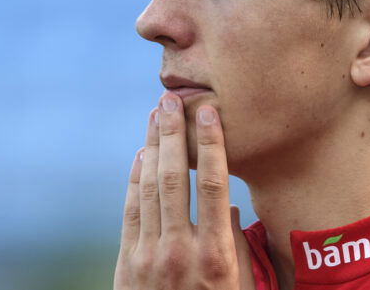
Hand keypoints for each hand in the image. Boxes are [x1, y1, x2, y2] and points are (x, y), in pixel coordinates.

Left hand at [113, 92, 255, 288]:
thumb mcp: (241, 286)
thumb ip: (237, 246)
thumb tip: (232, 210)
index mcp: (218, 255)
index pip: (216, 184)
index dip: (212, 143)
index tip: (208, 111)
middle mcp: (182, 251)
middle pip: (176, 177)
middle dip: (173, 133)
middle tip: (171, 100)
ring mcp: (151, 256)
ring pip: (150, 187)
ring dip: (152, 146)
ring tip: (155, 116)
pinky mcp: (128, 263)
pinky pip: (131, 210)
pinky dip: (135, 178)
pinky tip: (141, 155)